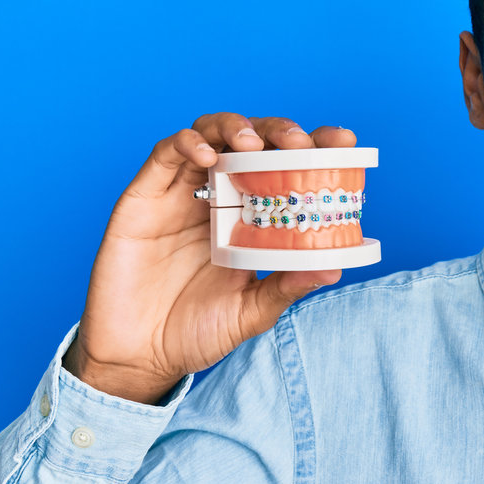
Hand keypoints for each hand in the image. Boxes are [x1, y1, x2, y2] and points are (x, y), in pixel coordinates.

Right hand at [65, 113, 355, 403]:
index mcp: (253, 216)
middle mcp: (221, 196)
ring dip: (235, 127)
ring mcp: (183, 193)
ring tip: (253, 144)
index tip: (344, 142)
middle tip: (299, 142)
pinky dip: (188, 144)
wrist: (139, 356)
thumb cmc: (196, 331)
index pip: (288, 167)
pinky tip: (208, 158)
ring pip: (210, 133)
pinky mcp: (146, 195)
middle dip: (279, 131)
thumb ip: (287, 287)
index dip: (316, 146)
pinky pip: (165, 154)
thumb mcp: (252, 311)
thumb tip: (334, 268)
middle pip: (253, 141)